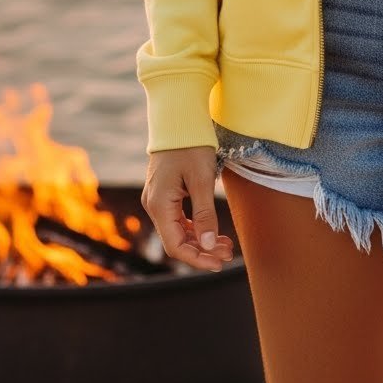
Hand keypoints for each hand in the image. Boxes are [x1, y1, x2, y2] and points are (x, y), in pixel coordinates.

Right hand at [141, 146, 234, 271]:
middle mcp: (153, 205)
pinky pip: (177, 218)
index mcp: (159, 204)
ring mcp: (157, 199)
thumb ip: (204, 215)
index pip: (175, 246)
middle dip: (202, 251)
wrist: (178, 118)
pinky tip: (212, 230)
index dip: (197, 259)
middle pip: (176, 241)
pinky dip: (195, 227)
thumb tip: (209, 246)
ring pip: (178, 231)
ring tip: (225, 244)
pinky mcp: (164, 193)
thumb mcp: (202, 179)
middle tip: (228, 253)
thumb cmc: (191, 144)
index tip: (219, 263)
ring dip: (200, 240)